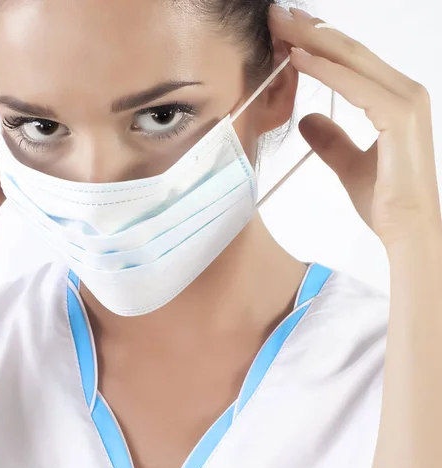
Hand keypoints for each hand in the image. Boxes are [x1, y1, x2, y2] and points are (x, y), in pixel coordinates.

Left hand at [269, 6, 441, 248]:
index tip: (284, 30)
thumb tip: (306, 119)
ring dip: (313, 40)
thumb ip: (331, 139)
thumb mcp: (348, 162)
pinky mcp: (399, 116)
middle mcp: (403, 92)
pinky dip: (326, 69)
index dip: (316, 41)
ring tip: (280, 25)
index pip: (349, 60)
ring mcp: (405, 101)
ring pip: (352, 59)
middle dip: (310, 29)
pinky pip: (355, 85)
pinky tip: (298, 58)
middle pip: (349, 50)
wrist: (406, 229)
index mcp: (392, 99)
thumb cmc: (385, 199)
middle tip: (277, 13)